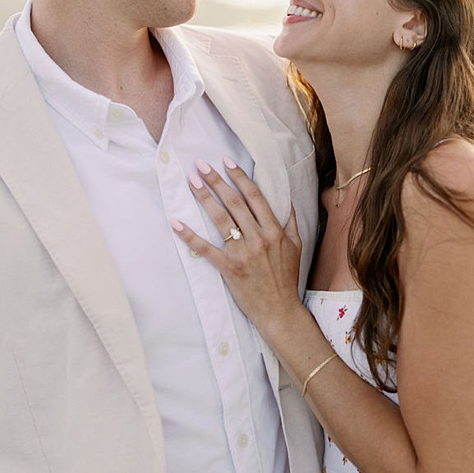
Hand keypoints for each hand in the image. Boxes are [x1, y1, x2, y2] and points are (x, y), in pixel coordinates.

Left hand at [170, 159, 303, 335]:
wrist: (280, 310)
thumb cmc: (287, 279)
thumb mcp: (297, 247)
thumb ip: (290, 222)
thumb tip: (287, 202)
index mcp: (275, 230)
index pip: (255, 197)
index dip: (240, 177)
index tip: (227, 162)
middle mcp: (259, 238)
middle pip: (234, 203)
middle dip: (217, 181)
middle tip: (201, 165)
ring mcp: (243, 253)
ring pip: (221, 219)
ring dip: (205, 198)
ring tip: (192, 182)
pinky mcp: (229, 268)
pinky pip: (206, 249)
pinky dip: (189, 236)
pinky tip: (176, 223)